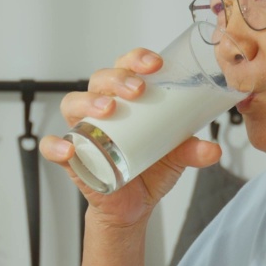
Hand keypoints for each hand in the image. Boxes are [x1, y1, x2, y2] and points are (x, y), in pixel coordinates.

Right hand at [40, 48, 221, 227]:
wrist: (135, 206)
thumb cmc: (151, 168)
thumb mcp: (176, 157)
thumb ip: (192, 150)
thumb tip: (213, 149)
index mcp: (127, 98)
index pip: (126, 66)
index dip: (137, 59)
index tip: (156, 64)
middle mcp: (102, 107)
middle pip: (99, 79)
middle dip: (117, 78)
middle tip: (137, 90)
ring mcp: (84, 130)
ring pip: (73, 103)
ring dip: (89, 102)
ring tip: (109, 110)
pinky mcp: (71, 157)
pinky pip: (52, 145)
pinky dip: (56, 145)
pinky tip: (69, 147)